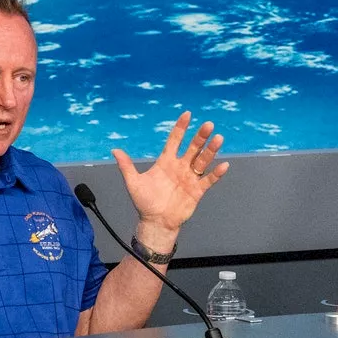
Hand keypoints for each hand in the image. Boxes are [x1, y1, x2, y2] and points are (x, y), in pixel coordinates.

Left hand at [110, 111, 228, 240]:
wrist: (155, 222)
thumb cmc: (144, 202)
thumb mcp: (133, 183)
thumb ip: (126, 166)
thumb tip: (114, 150)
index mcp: (166, 162)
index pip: (175, 140)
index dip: (181, 128)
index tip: (187, 114)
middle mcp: (180, 167)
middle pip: (193, 148)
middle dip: (200, 136)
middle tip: (208, 125)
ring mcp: (189, 178)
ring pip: (203, 161)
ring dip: (211, 151)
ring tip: (218, 138)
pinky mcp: (196, 191)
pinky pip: (208, 180)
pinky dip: (216, 174)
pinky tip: (223, 165)